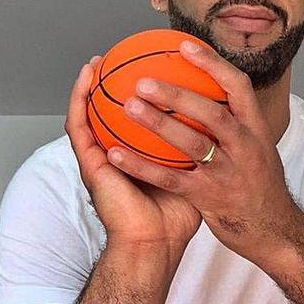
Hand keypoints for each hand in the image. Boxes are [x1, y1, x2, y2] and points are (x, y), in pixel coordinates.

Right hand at [65, 56, 202, 257]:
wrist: (156, 244)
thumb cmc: (177, 215)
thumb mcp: (193, 174)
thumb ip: (200, 150)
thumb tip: (225, 120)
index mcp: (138, 158)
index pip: (131, 126)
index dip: (133, 101)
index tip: (144, 72)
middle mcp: (117, 156)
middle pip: (107, 118)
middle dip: (108, 87)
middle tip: (115, 59)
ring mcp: (101, 160)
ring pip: (88, 117)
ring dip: (88, 88)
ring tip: (94, 63)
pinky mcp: (91, 165)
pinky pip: (80, 129)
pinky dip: (79, 102)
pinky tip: (84, 82)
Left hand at [105, 41, 297, 260]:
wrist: (274, 233)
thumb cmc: (260, 188)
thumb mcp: (259, 150)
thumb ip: (238, 125)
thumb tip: (214, 93)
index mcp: (256, 130)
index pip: (238, 88)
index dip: (212, 64)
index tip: (184, 45)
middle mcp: (244, 148)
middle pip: (211, 113)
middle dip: (178, 95)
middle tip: (144, 80)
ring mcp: (226, 173)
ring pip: (190, 143)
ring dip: (158, 124)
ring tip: (129, 107)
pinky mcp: (208, 197)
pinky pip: (170, 178)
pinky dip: (141, 166)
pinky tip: (116, 154)